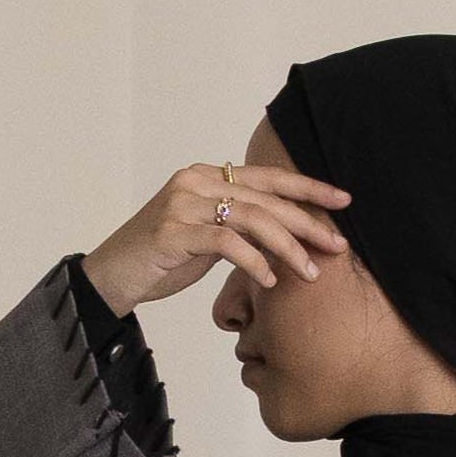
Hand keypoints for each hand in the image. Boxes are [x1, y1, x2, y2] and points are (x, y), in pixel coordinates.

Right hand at [82, 161, 350, 314]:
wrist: (112, 275)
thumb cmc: (162, 260)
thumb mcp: (206, 237)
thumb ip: (236, 227)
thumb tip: (276, 235)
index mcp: (208, 175)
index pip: (267, 178)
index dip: (307, 188)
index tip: (343, 201)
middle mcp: (197, 181)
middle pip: (266, 198)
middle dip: (307, 221)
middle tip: (338, 245)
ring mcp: (184, 204)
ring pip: (252, 219)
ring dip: (287, 247)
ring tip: (311, 272)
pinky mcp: (175, 232)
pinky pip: (227, 242)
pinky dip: (254, 261)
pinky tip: (272, 281)